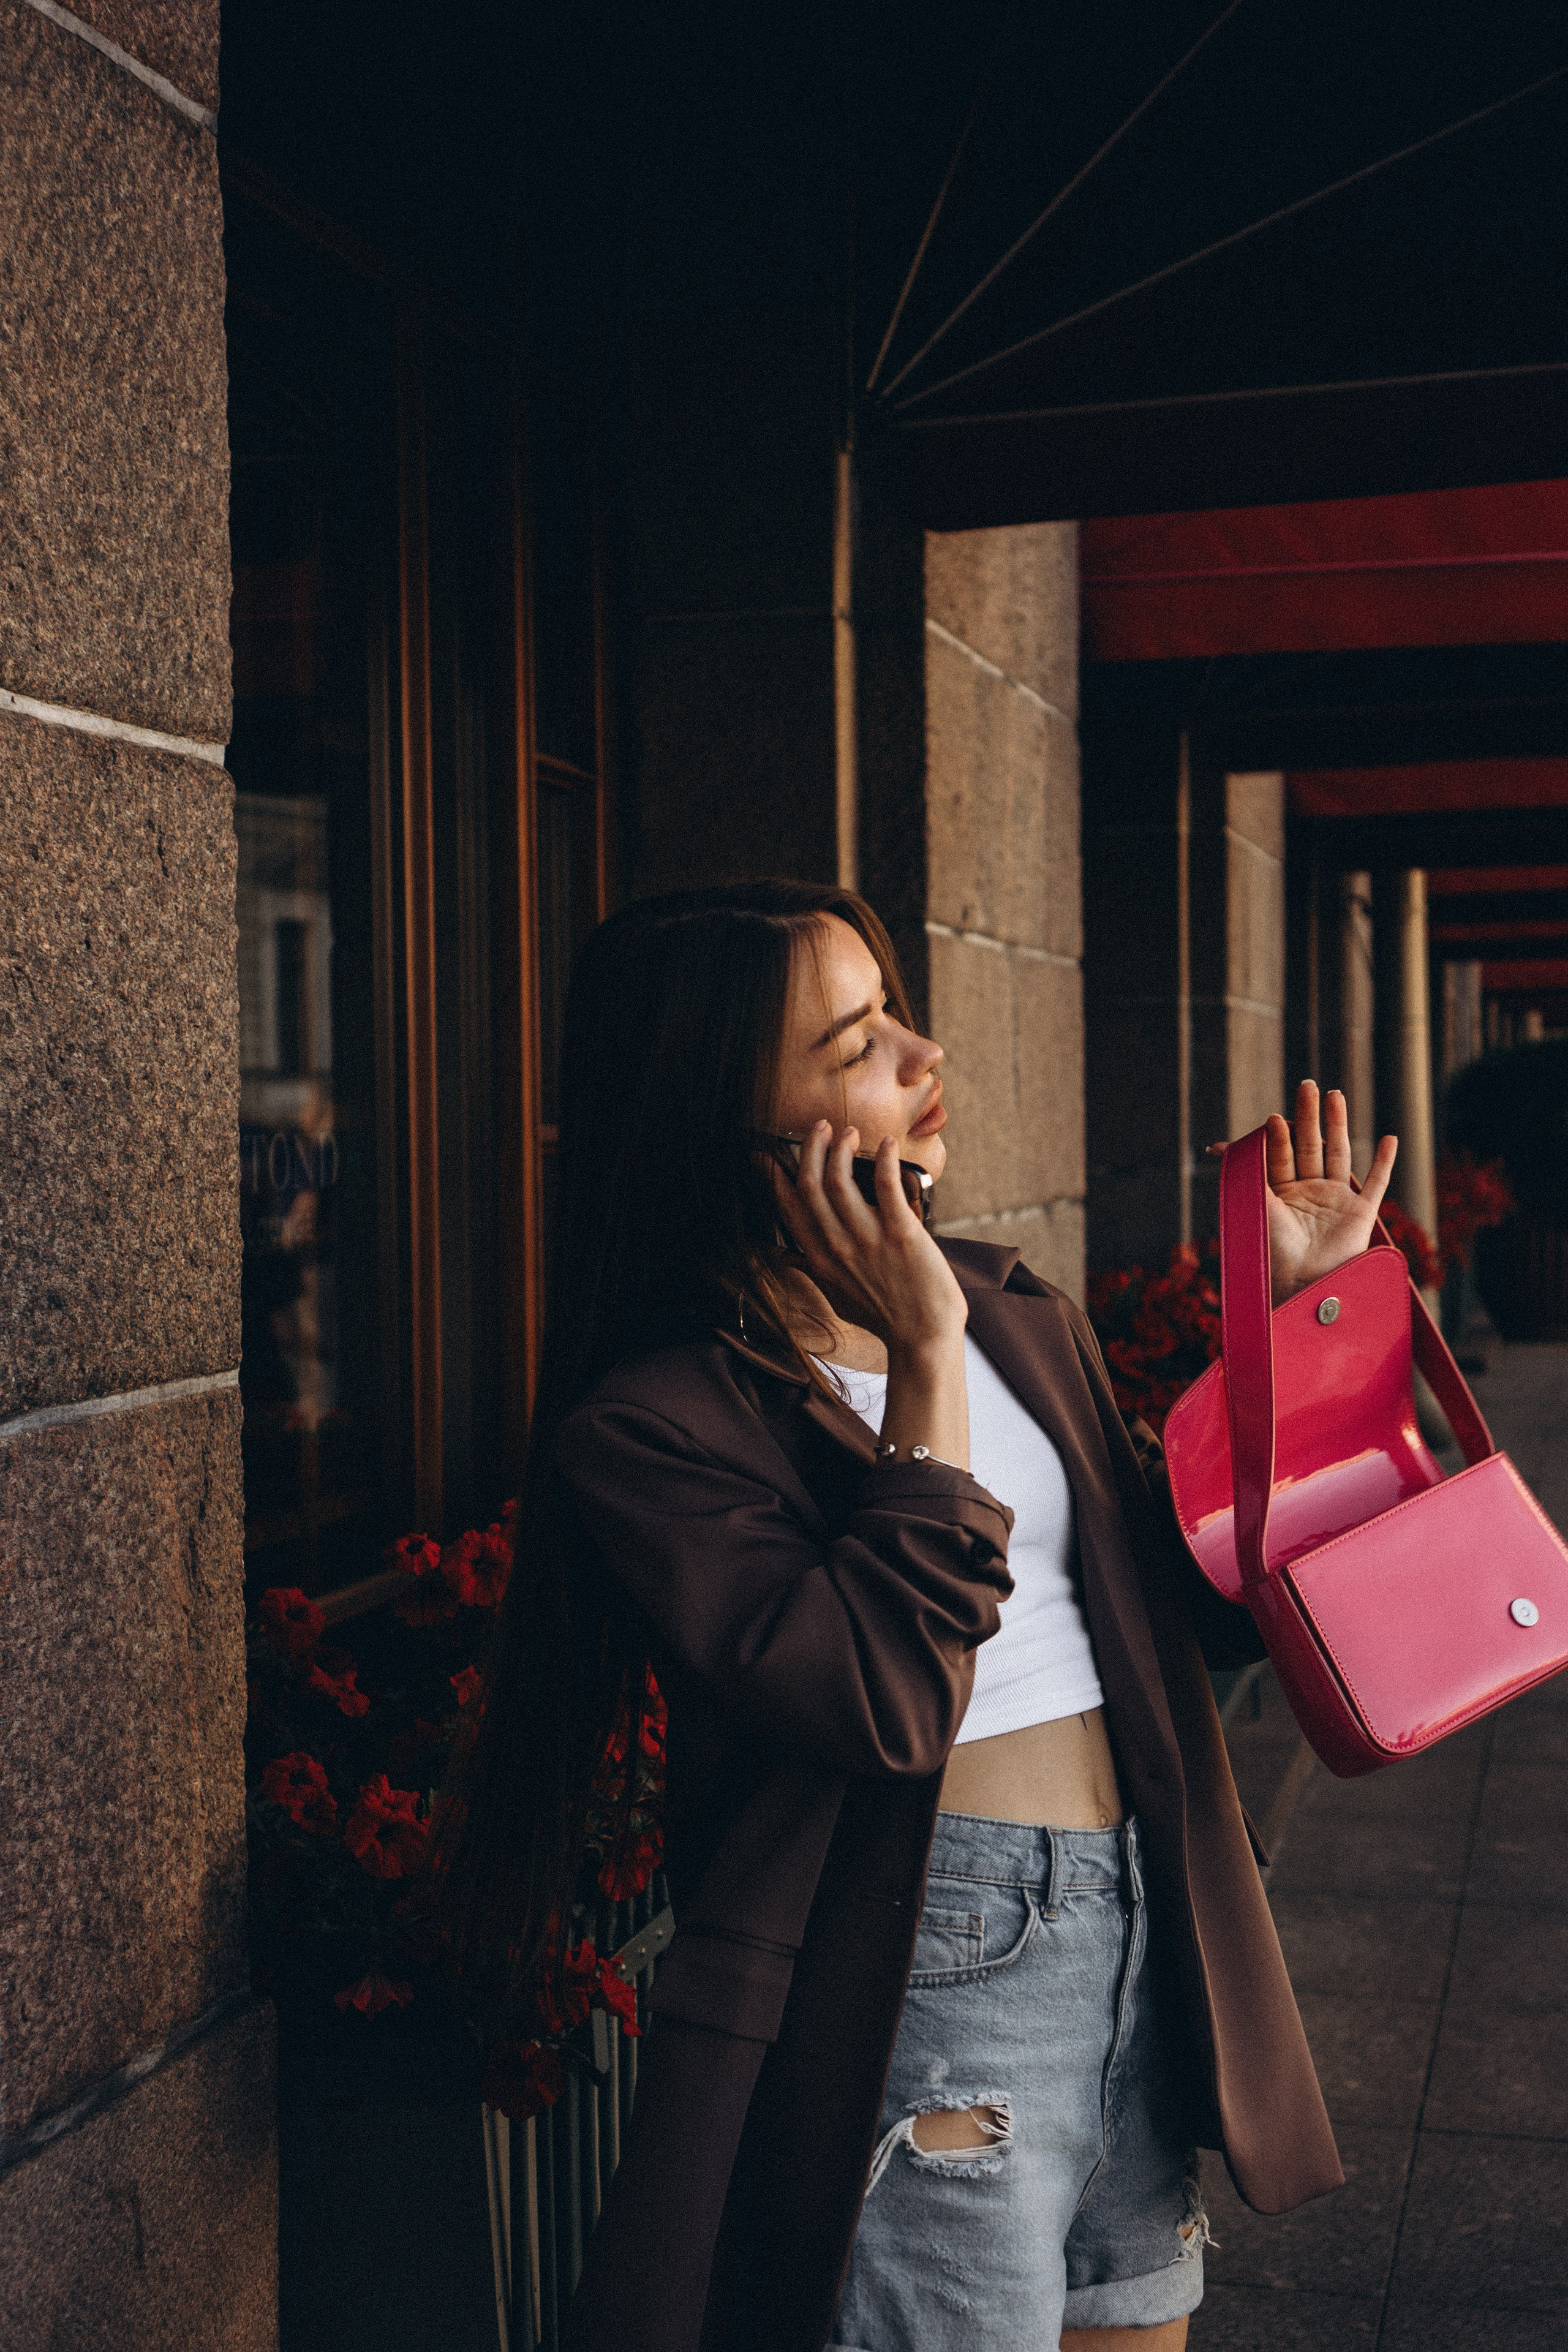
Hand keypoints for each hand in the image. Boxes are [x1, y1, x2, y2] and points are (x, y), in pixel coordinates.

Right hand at [769, 1123, 966, 1357]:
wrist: (922, 1337)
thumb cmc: (882, 1317)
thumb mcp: (834, 1296)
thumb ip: (809, 1271)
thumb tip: (784, 1258)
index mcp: (818, 1259)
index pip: (787, 1207)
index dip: (774, 1175)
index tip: (767, 1152)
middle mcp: (837, 1246)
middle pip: (810, 1185)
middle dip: (811, 1148)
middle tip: (820, 1127)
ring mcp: (868, 1239)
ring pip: (839, 1180)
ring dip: (841, 1149)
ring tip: (848, 1133)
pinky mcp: (901, 1233)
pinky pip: (886, 1186)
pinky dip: (885, 1160)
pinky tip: (887, 1144)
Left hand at [1210, 1081, 1397, 1305]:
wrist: (1301, 1283)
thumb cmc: (1273, 1250)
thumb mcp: (1257, 1205)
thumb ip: (1246, 1175)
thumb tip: (1216, 1147)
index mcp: (1282, 1193)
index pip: (1280, 1155)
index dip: (1277, 1136)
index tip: (1271, 1118)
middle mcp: (1310, 1193)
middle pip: (1311, 1145)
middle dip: (1308, 1115)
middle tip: (1305, 1085)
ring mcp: (1336, 1201)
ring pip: (1339, 1154)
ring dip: (1339, 1125)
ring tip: (1335, 1095)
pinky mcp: (1360, 1214)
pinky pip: (1376, 1183)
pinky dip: (1384, 1162)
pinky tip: (1389, 1139)